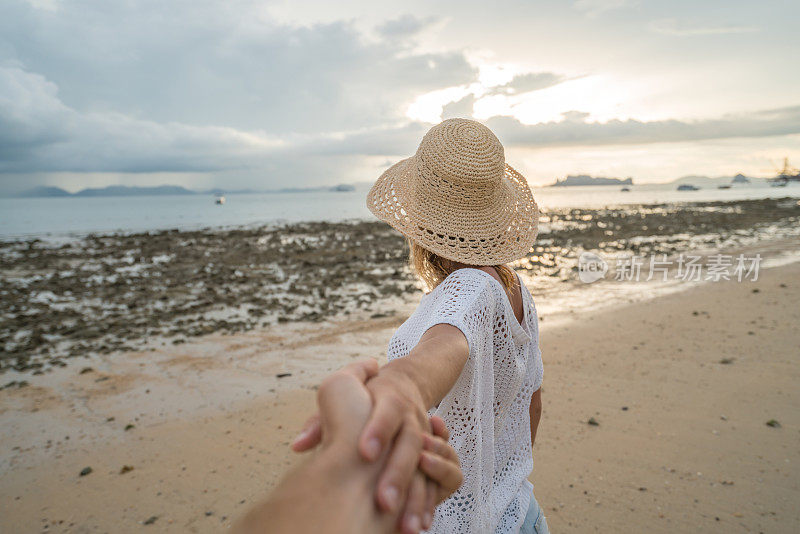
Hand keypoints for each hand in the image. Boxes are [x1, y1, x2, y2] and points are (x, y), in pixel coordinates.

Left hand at [292, 368, 461, 532]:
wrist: (405, 387)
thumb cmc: (367, 396)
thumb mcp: (341, 393)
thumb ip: (321, 421)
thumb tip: (298, 445)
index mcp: (390, 399)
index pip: (389, 410)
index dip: (379, 430)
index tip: (365, 453)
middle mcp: (411, 418)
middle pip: (411, 442)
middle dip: (398, 472)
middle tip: (383, 501)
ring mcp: (425, 438)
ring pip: (428, 465)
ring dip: (417, 495)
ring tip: (405, 525)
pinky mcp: (434, 457)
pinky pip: (443, 480)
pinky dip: (430, 503)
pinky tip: (418, 525)